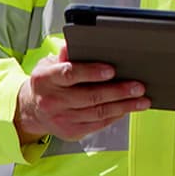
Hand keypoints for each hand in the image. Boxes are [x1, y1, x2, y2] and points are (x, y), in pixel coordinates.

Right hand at [14, 45, 148, 142]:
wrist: (32, 110)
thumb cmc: (47, 82)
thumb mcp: (49, 64)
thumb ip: (64, 55)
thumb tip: (73, 43)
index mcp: (46, 79)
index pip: (70, 74)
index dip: (92, 72)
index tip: (112, 70)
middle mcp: (52, 101)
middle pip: (90, 96)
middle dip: (118, 91)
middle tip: (138, 86)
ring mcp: (61, 119)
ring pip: (98, 112)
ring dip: (123, 106)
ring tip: (141, 100)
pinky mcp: (71, 132)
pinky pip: (98, 124)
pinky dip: (115, 116)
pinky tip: (127, 109)